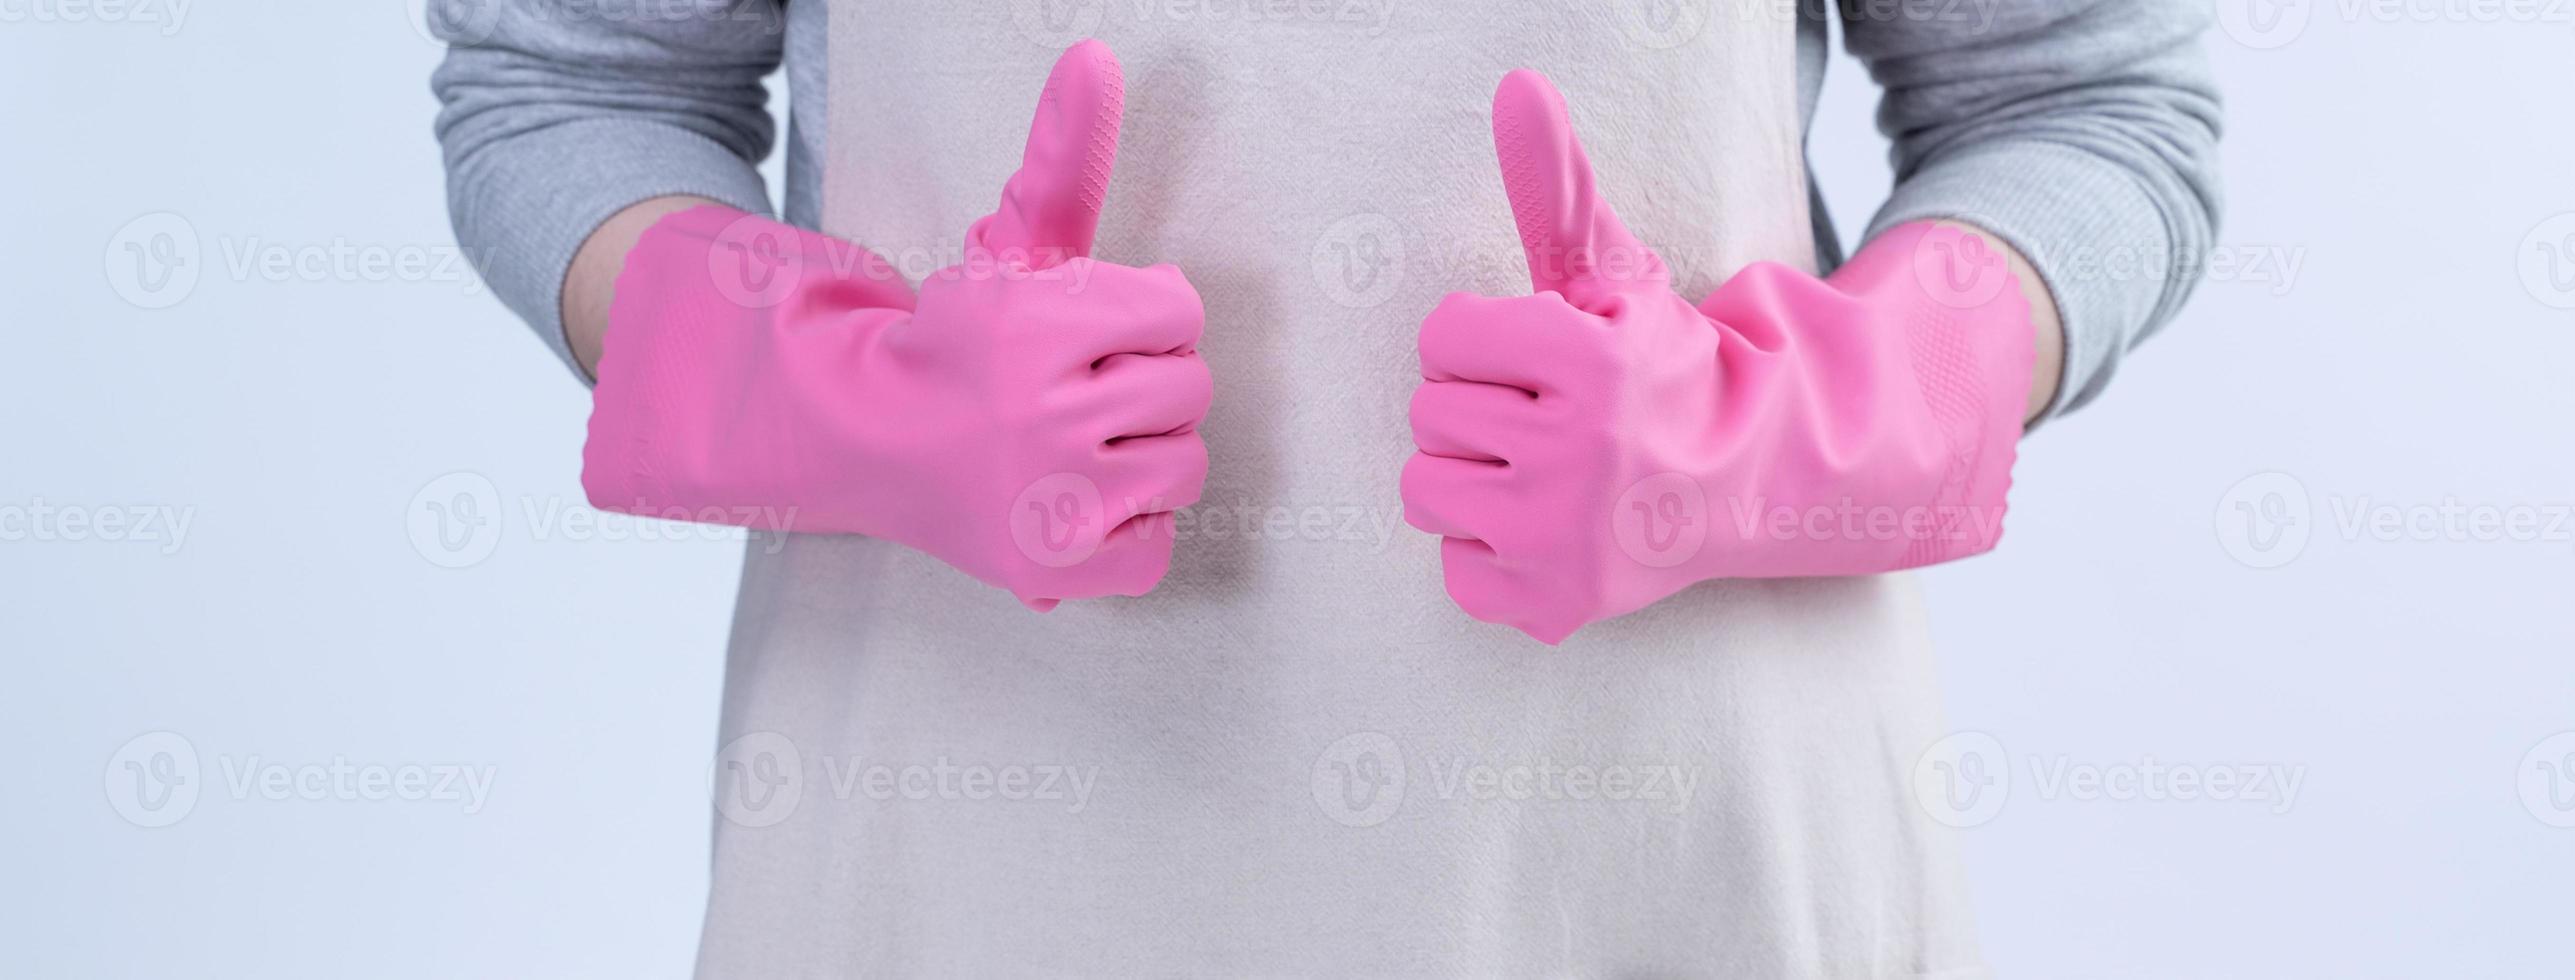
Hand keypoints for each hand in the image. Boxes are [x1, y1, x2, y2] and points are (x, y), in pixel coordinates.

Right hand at [582, 41, 1211, 609]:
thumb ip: (1063, 157)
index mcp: (1033, 328)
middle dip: (1144, 377)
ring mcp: (1049, 503)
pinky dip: (1132, 525)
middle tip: (1078, 388)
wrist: (872, 440)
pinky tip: (1083, 497)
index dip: (1140, 313)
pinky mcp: (1052, 571)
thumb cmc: (965, 342)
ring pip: (1185, 463)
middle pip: (1190, 386)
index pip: (1177, 309)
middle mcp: (1040, 418)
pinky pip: (1160, 544)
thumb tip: (1097, 56)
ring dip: (1145, 449)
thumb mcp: (1011, 245)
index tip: (1085, 331)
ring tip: (1080, 440)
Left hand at [1400, 70, 2034, 643]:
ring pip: (1423, 489)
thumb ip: (1556, 190)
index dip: (1483, 340)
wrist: (1747, 481)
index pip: (1443, 336)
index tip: (1536, 358)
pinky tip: (1543, 527)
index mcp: (1588, 361)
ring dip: (1468, 474)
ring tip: (1534, 467)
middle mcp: (1576, 453)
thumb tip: (1516, 88)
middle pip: (1427, 413)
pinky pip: (1452, 570)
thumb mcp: (1615, 275)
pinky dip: (1488, 551)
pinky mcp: (1555, 603)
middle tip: (1541, 415)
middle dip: (1477, 404)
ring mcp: (1564, 538)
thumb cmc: (1658, 370)